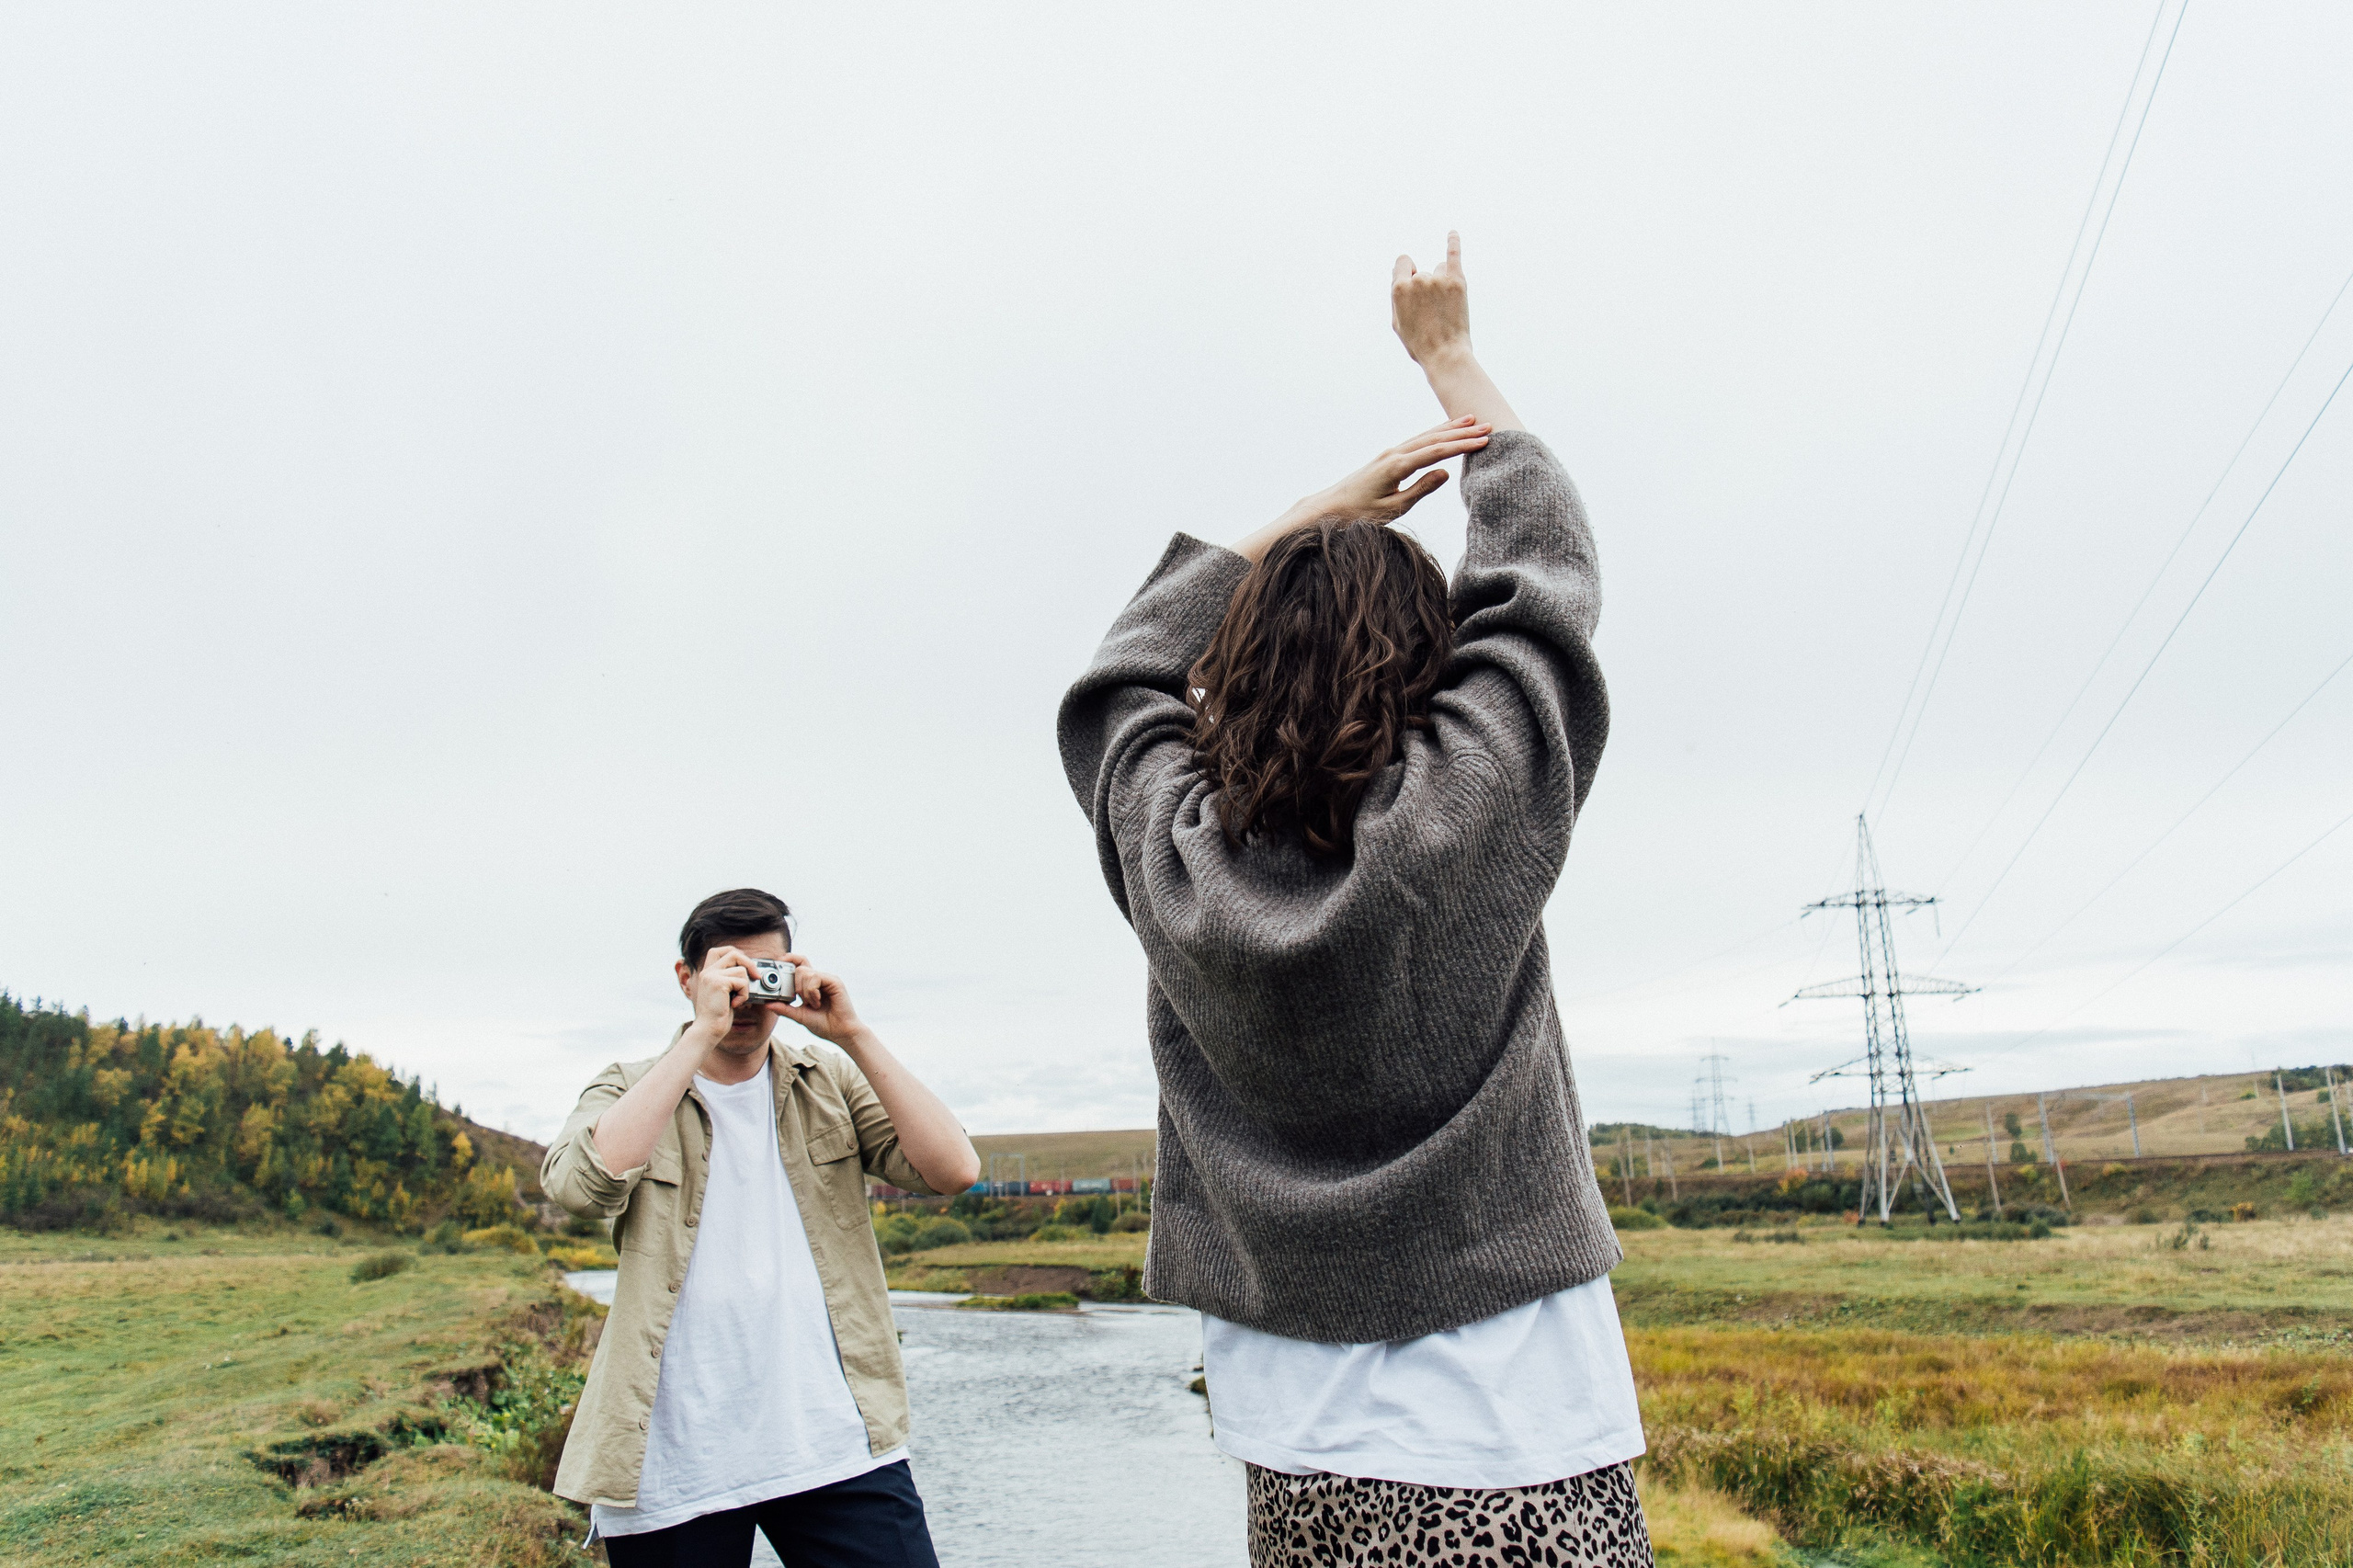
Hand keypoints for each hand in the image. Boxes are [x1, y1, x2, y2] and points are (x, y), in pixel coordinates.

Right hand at [684, 945, 778, 1041]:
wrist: (708, 1030)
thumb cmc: (718, 1015)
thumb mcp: (725, 993)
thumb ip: (732, 980)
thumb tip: (753, 972)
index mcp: (707, 973)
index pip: (719, 950)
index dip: (735, 953)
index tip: (745, 966)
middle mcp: (707, 972)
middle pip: (733, 953)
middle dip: (749, 964)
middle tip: (756, 977)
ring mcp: (711, 976)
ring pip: (742, 970)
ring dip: (746, 987)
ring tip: (739, 999)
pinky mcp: (718, 983)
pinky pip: (742, 982)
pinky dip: (744, 994)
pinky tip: (736, 1004)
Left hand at [776, 956, 867, 1047]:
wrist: (840, 1032)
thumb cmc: (824, 1024)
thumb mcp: (799, 1016)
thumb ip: (784, 1009)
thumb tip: (768, 1004)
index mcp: (811, 985)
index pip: (799, 964)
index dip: (789, 959)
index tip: (779, 960)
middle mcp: (819, 979)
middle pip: (799, 967)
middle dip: (794, 985)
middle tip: (801, 1000)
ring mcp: (827, 979)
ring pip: (805, 972)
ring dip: (804, 991)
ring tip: (813, 1004)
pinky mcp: (834, 981)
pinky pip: (815, 977)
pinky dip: (812, 991)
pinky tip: (817, 1002)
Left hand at [1294, 416, 1494, 522]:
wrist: (1329, 508)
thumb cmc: (1359, 514)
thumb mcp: (1393, 508)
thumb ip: (1421, 489)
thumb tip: (1445, 472)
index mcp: (1397, 466)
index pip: (1436, 452)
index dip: (1462, 445)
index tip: (1484, 441)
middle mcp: (1394, 454)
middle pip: (1433, 438)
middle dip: (1461, 432)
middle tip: (1487, 426)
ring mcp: (1390, 453)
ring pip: (1425, 436)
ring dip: (1449, 428)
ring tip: (1471, 420)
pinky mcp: (1387, 458)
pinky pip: (1416, 442)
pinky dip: (1434, 435)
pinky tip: (1444, 432)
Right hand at [1392, 232, 1470, 366]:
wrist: (1445, 354)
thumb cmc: (1420, 343)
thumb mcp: (1397, 323)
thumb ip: (1397, 296)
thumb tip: (1399, 275)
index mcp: (1399, 289)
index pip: (1402, 262)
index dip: (1406, 272)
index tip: (1411, 284)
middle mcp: (1418, 280)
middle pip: (1421, 272)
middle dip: (1424, 287)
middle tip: (1430, 312)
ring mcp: (1438, 279)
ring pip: (1438, 270)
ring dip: (1440, 283)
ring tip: (1444, 308)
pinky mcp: (1458, 281)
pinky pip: (1453, 254)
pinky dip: (1453, 242)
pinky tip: (1452, 233)